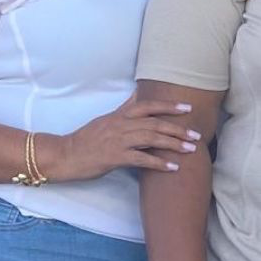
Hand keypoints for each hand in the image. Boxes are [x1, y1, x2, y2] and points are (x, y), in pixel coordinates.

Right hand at [46, 96, 198, 180]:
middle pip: (155, 123)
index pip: (148, 105)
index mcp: (120, 115)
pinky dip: (158, 163)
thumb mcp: (106, 119)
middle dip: (178, 128)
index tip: (188, 108)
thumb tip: (138, 93)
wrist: (64, 155)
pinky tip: (172, 167)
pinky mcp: (114, 157)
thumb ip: (125, 107)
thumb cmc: (86, 139)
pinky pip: (141, 159)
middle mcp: (121, 125)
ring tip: (191, 149)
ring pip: (151, 139)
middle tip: (197, 134)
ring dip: (174, 144)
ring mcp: (117, 140)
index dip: (169, 106)